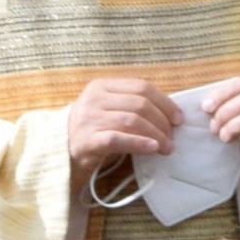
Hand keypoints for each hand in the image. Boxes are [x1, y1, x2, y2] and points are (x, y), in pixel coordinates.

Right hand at [63, 77, 177, 174]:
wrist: (60, 153)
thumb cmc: (94, 130)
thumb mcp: (111, 110)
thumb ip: (135, 106)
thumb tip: (173, 116)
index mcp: (101, 86)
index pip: (142, 87)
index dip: (165, 103)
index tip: (179, 119)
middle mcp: (93, 99)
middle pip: (140, 104)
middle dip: (162, 122)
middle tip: (173, 137)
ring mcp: (87, 119)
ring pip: (132, 121)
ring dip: (156, 135)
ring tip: (167, 147)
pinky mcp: (85, 141)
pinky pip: (118, 139)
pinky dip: (139, 143)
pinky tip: (153, 148)